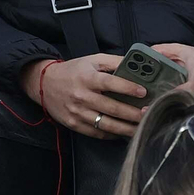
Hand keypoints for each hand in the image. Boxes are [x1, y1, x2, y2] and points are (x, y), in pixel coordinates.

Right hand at [21, 53, 147, 138]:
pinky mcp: (74, 124)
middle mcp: (81, 96)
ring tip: (140, 127)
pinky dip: (112, 134)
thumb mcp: (92, 60)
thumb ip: (114, 62)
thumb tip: (136, 65)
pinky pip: (97, 132)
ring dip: (125, 128)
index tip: (143, 92)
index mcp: (86, 78)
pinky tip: (123, 132)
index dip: (127, 88)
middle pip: (111, 108)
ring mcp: (77, 112)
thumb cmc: (73, 71)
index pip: (109, 83)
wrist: (45, 84)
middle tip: (148, 113)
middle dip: (132, 113)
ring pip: (106, 124)